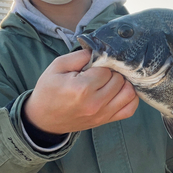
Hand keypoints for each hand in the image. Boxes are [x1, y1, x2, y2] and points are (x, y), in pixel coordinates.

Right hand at [23, 49, 138, 133]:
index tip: (91, 67)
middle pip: (119, 80)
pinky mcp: (105, 121)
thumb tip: (99, 51)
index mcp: (82, 88)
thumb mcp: (57, 67)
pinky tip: (119, 92)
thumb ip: (79, 56)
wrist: (43, 119)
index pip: (106, 70)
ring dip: (123, 84)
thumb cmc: (49, 91)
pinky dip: (129, 98)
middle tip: (100, 74)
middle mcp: (95, 103)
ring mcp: (102, 114)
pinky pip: (129, 109)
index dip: (100, 65)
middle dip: (112, 73)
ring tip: (111, 82)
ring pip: (129, 93)